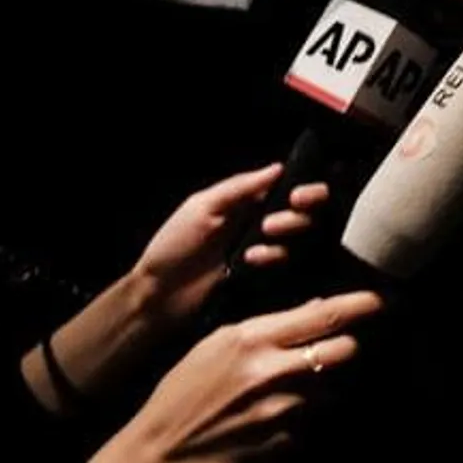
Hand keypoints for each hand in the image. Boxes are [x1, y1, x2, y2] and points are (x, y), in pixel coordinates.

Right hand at [90, 291, 381, 462]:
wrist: (160, 454)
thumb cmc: (182, 394)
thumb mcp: (217, 345)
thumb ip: (267, 326)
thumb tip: (317, 309)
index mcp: (254, 340)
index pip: (328, 314)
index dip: (365, 303)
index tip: (387, 296)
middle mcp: (275, 374)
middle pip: (347, 349)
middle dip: (350, 345)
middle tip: (341, 343)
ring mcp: (284, 413)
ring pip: (335, 388)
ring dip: (325, 385)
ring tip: (294, 386)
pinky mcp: (286, 445)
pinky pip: (315, 423)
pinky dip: (307, 416)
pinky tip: (277, 416)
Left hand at [131, 164, 332, 328]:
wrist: (161, 295)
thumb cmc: (173, 245)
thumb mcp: (202, 207)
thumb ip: (239, 187)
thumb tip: (278, 167)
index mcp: (243, 200)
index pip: (284, 187)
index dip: (301, 190)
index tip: (297, 197)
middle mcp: (257, 221)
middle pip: (299, 212)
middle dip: (295, 217)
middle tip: (271, 226)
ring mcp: (261, 248)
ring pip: (297, 238)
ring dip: (281, 240)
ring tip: (252, 251)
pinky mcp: (262, 274)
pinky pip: (285, 263)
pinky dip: (273, 259)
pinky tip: (251, 262)